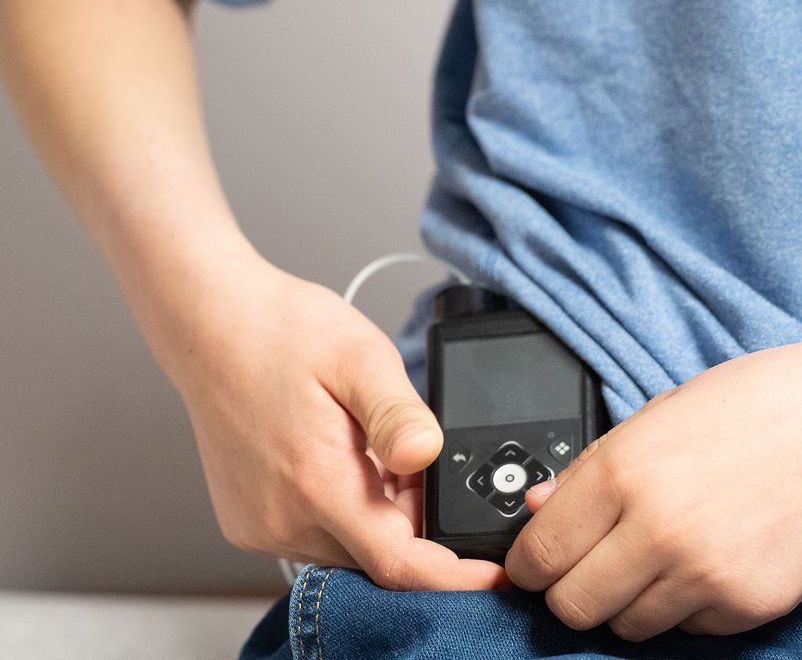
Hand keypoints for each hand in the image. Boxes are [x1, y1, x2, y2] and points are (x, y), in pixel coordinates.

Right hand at [162, 256, 504, 590]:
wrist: (210, 322)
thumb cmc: (278, 332)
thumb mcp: (359, 358)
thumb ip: (398, 413)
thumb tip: (429, 453)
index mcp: (317, 483)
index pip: (399, 565)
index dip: (454, 577)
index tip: (494, 571)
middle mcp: (283, 518)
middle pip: (379, 556)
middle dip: (416, 520)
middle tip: (411, 458)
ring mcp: (261, 525)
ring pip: (349, 548)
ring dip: (378, 515)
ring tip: (371, 449)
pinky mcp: (250, 522)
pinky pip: (316, 536)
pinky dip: (344, 512)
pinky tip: (341, 461)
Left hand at [505, 330, 801, 638]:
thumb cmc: (755, 406)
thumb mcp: (658, 416)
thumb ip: (591, 471)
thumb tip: (539, 507)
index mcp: (623, 471)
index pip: (538, 555)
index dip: (526, 567)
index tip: (532, 567)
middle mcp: (657, 529)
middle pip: (572, 607)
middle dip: (572, 591)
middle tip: (593, 566)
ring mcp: (704, 574)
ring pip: (627, 626)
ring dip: (630, 601)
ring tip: (664, 555)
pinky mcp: (747, 605)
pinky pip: (689, 630)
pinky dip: (687, 607)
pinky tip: (712, 560)